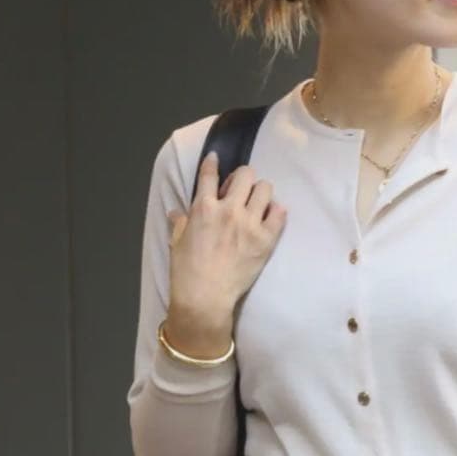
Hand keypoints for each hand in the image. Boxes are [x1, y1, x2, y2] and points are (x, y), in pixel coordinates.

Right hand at [166, 153, 286, 331]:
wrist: (205, 297)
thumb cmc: (186, 271)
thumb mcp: (176, 242)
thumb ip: (179, 222)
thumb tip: (176, 212)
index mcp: (203, 207)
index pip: (209, 174)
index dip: (213, 163)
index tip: (216, 158)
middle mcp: (228, 210)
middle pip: (245, 175)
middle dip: (242, 179)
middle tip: (239, 191)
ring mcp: (250, 223)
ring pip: (265, 189)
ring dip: (260, 193)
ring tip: (256, 204)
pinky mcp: (266, 239)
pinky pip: (280, 213)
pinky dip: (275, 212)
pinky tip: (268, 218)